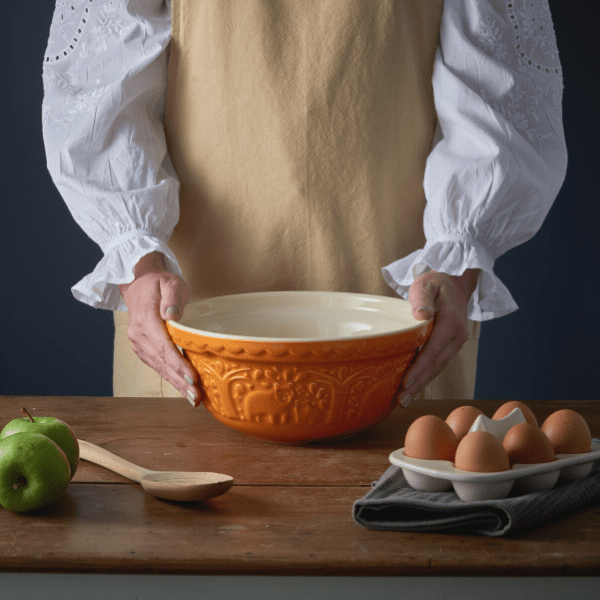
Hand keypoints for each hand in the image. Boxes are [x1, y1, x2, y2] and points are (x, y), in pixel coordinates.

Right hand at [118, 252, 200, 405]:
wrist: (140, 285)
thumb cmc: (159, 283)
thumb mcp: (169, 281)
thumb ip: (171, 296)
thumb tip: (172, 314)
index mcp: (145, 319)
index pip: (164, 346)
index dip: (178, 364)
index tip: (193, 378)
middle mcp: (138, 335)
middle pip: (162, 362)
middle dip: (180, 381)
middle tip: (197, 398)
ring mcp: (139, 344)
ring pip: (159, 367)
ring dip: (176, 384)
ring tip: (193, 399)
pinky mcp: (143, 349)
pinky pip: (158, 366)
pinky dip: (171, 378)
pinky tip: (183, 389)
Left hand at [397, 268, 479, 406]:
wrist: (452, 281)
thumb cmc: (435, 282)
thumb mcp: (426, 284)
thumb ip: (422, 299)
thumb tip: (421, 315)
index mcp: (452, 323)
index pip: (433, 350)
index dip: (419, 368)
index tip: (406, 382)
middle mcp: (457, 336)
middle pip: (435, 365)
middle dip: (418, 383)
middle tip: (400, 400)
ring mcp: (454, 343)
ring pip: (436, 368)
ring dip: (420, 385)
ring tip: (403, 400)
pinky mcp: (448, 346)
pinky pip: (436, 364)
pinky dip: (424, 377)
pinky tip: (413, 389)